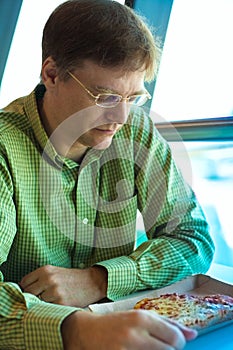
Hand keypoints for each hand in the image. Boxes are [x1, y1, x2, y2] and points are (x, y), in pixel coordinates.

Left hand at [19, 265, 106, 306]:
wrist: (92, 282)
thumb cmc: (72, 278)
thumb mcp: (55, 272)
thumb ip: (39, 279)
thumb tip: (23, 291)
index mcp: (45, 270)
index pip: (24, 282)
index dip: (26, 289)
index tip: (32, 292)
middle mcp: (48, 279)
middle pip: (28, 294)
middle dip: (32, 297)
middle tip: (42, 298)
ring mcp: (54, 292)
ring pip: (37, 303)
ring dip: (42, 304)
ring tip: (52, 301)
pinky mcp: (61, 303)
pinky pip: (48, 309)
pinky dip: (51, 309)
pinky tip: (58, 304)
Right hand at [61, 309, 197, 349]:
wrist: (85, 332)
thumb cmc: (115, 324)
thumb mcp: (140, 318)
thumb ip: (167, 324)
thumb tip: (194, 334)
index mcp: (141, 318)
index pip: (175, 337)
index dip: (178, 343)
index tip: (172, 343)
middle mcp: (135, 333)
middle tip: (157, 347)